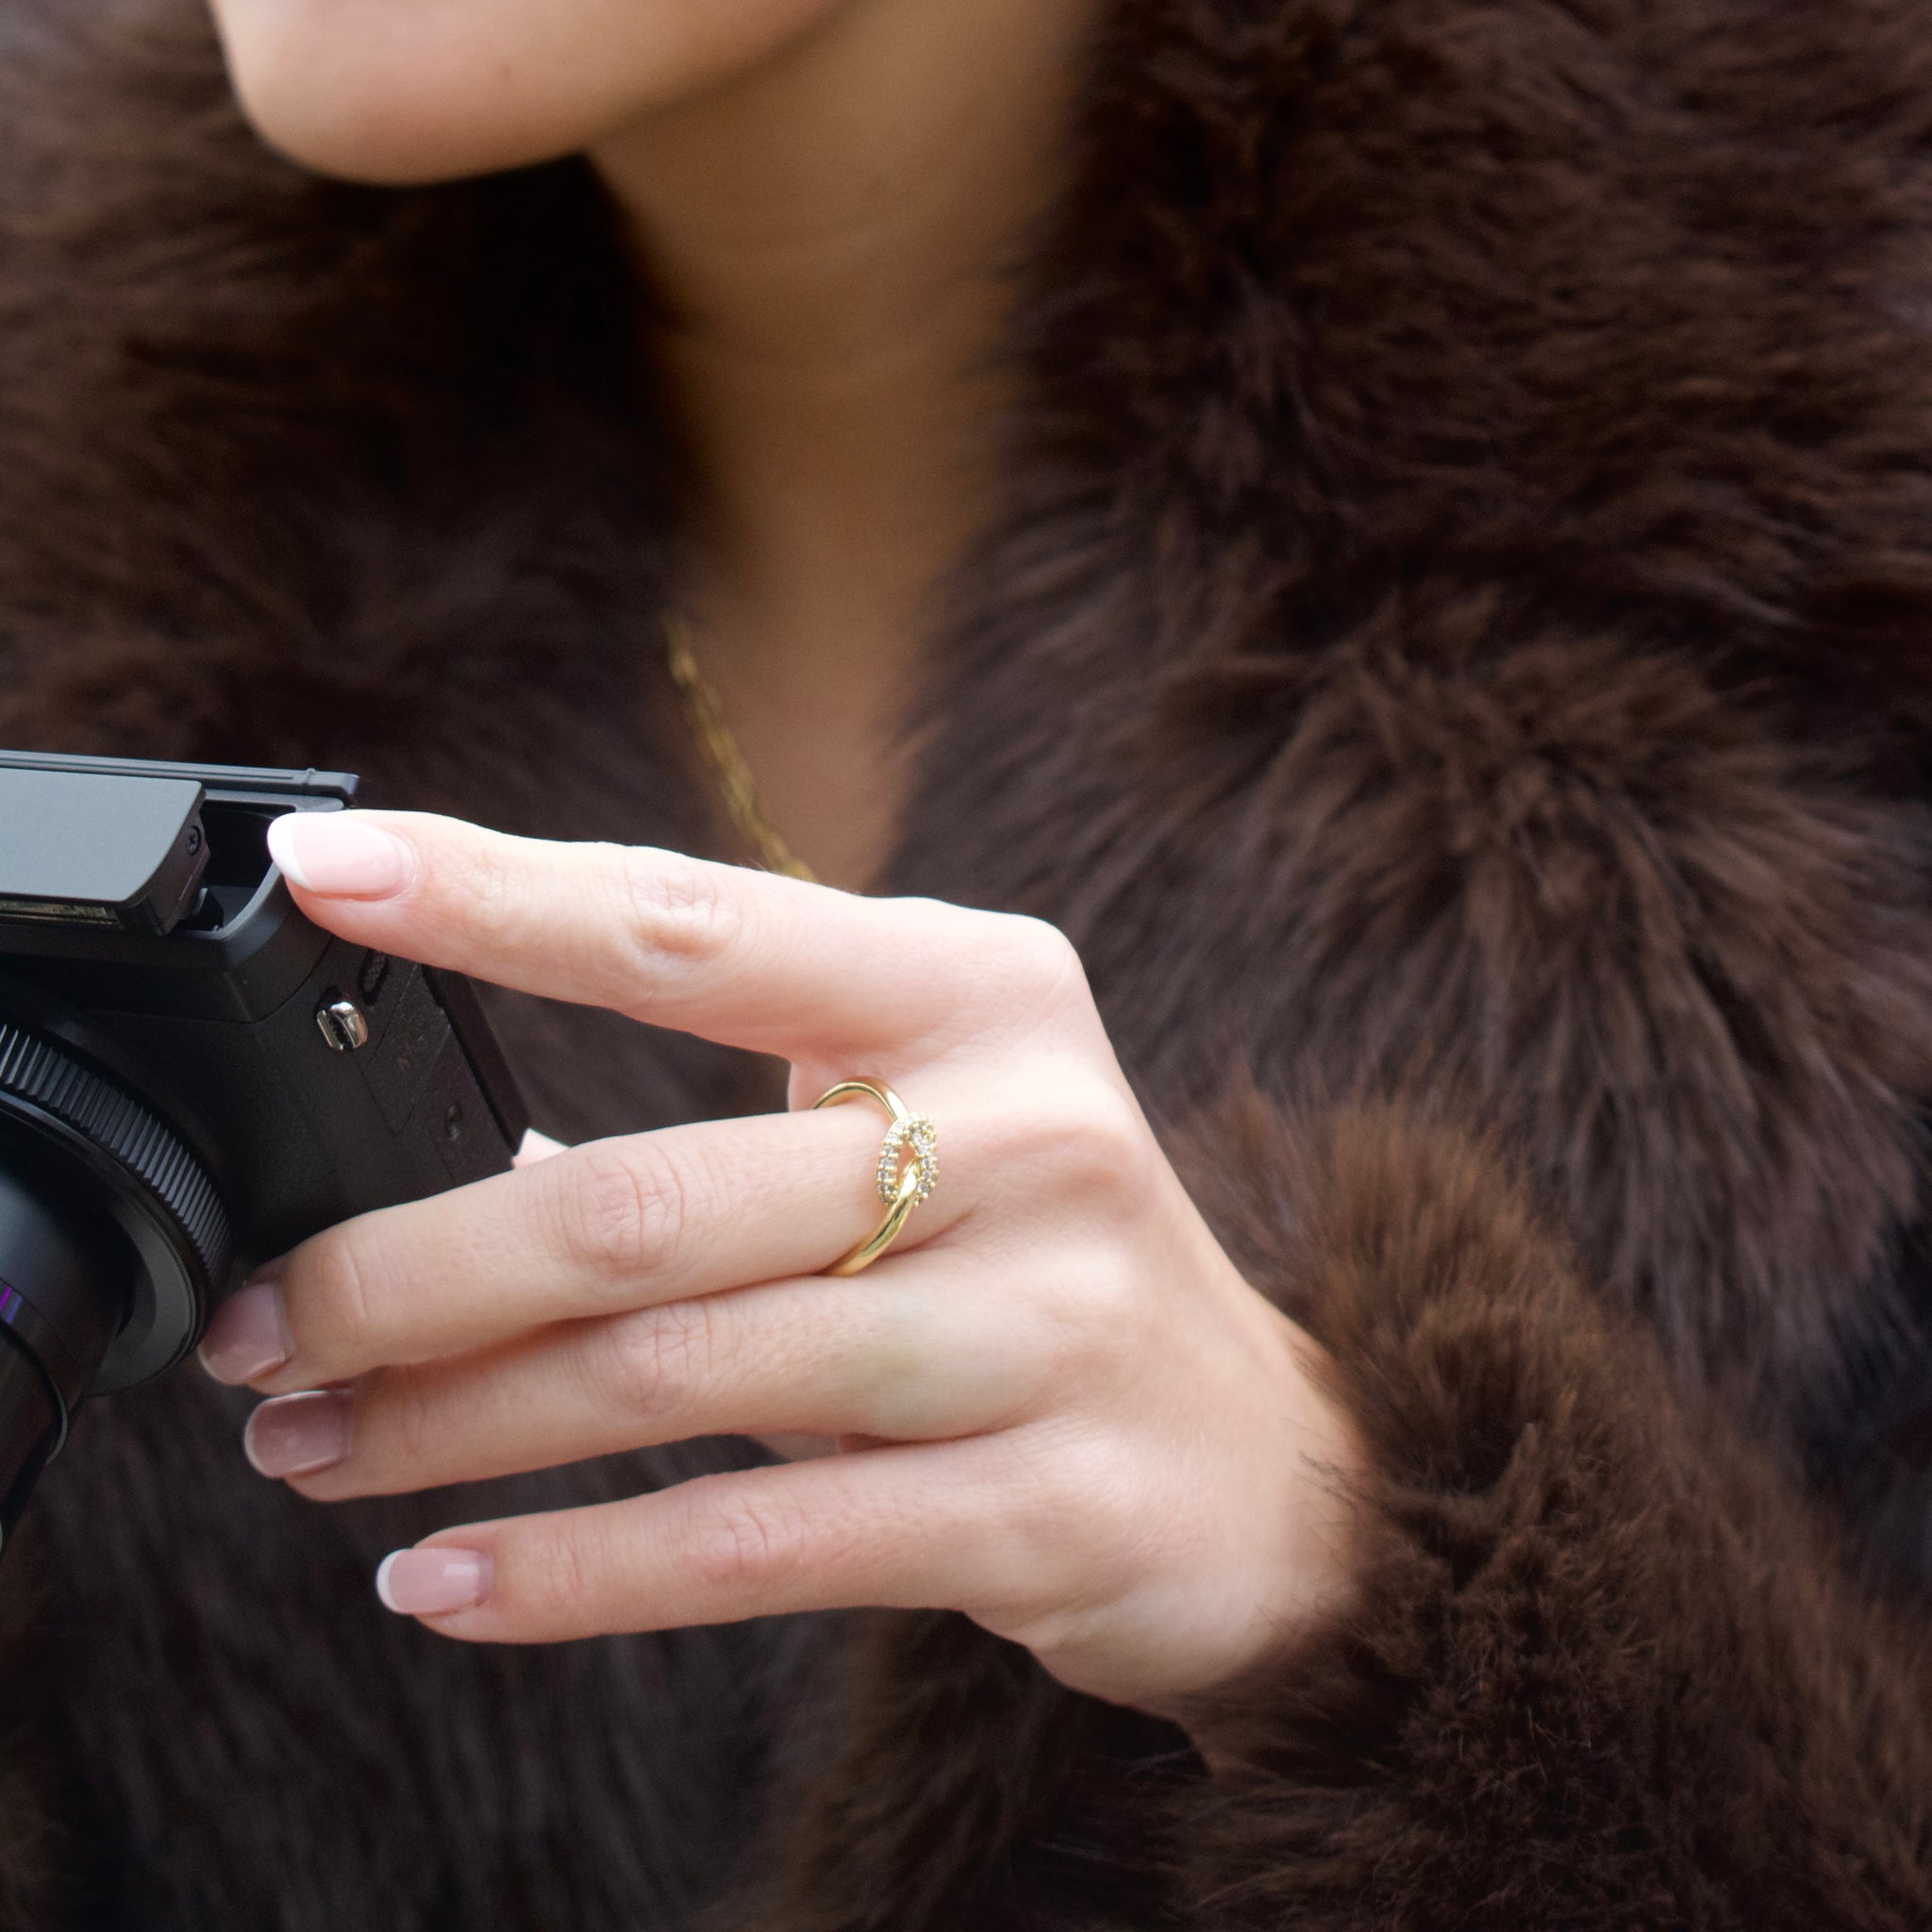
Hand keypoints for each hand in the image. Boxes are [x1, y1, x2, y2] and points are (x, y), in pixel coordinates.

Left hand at [199, 812, 1360, 1712]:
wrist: (1261, 1463)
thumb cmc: (1040, 1260)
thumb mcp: (929, 1128)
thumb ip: (733, 1124)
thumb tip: (450, 1174)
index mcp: (980, 994)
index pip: (697, 926)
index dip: (497, 897)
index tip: (326, 875)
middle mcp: (1024, 1132)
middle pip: (645, 1201)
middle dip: (407, 1271)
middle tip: (259, 1322)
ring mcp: (1044, 1322)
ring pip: (676, 1375)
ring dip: (453, 1422)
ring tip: (312, 1445)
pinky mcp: (1041, 1503)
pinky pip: (755, 1545)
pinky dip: (571, 1571)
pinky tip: (443, 1580)